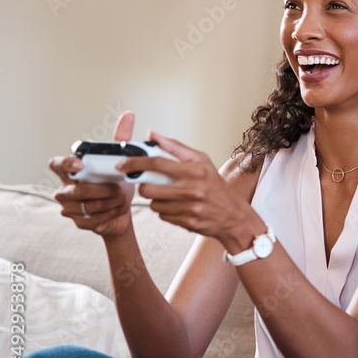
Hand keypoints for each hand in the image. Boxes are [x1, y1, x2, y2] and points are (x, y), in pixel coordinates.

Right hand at [50, 111, 136, 239]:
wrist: (122, 212)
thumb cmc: (116, 183)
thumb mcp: (120, 161)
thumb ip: (121, 139)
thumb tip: (128, 115)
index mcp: (70, 171)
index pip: (56, 164)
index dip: (65, 164)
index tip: (81, 165)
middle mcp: (65, 189)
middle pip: (76, 190)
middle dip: (102, 190)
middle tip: (119, 188)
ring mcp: (69, 207)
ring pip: (88, 205)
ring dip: (111, 202)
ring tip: (123, 198)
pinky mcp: (79, 222)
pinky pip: (95, 219)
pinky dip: (112, 213)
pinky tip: (119, 209)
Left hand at [119, 130, 255, 248]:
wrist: (233, 215)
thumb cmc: (215, 185)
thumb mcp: (201, 161)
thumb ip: (175, 147)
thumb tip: (152, 134)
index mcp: (195, 170)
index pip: (157, 163)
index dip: (136, 162)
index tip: (123, 164)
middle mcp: (193, 189)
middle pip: (149, 188)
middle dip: (144, 187)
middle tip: (151, 185)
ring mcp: (191, 207)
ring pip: (154, 204)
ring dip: (157, 201)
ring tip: (171, 197)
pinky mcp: (188, 222)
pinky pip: (163, 216)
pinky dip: (166, 212)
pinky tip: (178, 208)